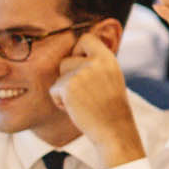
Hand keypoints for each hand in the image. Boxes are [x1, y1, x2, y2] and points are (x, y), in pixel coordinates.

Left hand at [51, 33, 143, 162]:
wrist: (114, 129)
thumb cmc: (111, 107)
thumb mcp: (111, 78)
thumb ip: (96, 65)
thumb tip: (75, 55)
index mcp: (108, 58)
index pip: (86, 39)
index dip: (78, 49)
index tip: (81, 64)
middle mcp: (95, 62)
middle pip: (66, 60)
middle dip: (68, 76)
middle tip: (83, 92)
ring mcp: (81, 73)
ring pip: (59, 76)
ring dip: (64, 89)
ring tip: (81, 102)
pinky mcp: (68, 86)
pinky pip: (54, 90)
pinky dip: (60, 101)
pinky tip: (76, 108)